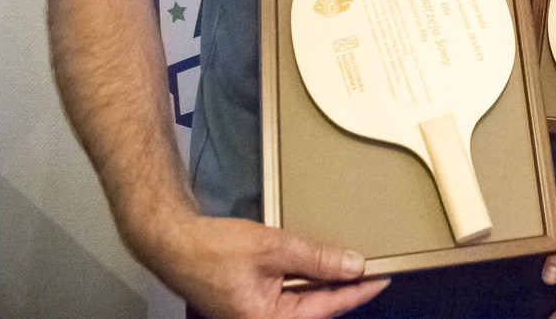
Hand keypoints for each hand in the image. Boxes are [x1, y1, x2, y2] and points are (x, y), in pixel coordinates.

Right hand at [136, 212, 387, 318]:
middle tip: (373, 270)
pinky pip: (287, 297)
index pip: (328, 308)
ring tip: (351, 266)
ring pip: (303, 304)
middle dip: (343, 290)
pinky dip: (305, 283)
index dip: (358, 291)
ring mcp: (254, 316)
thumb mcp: (274, 248)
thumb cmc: (212, 250)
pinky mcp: (249, 305)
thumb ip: (317, 259)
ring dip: (324, 286)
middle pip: (316, 310)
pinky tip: (318, 268)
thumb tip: (353, 266)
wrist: (172, 243)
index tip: (383, 277)